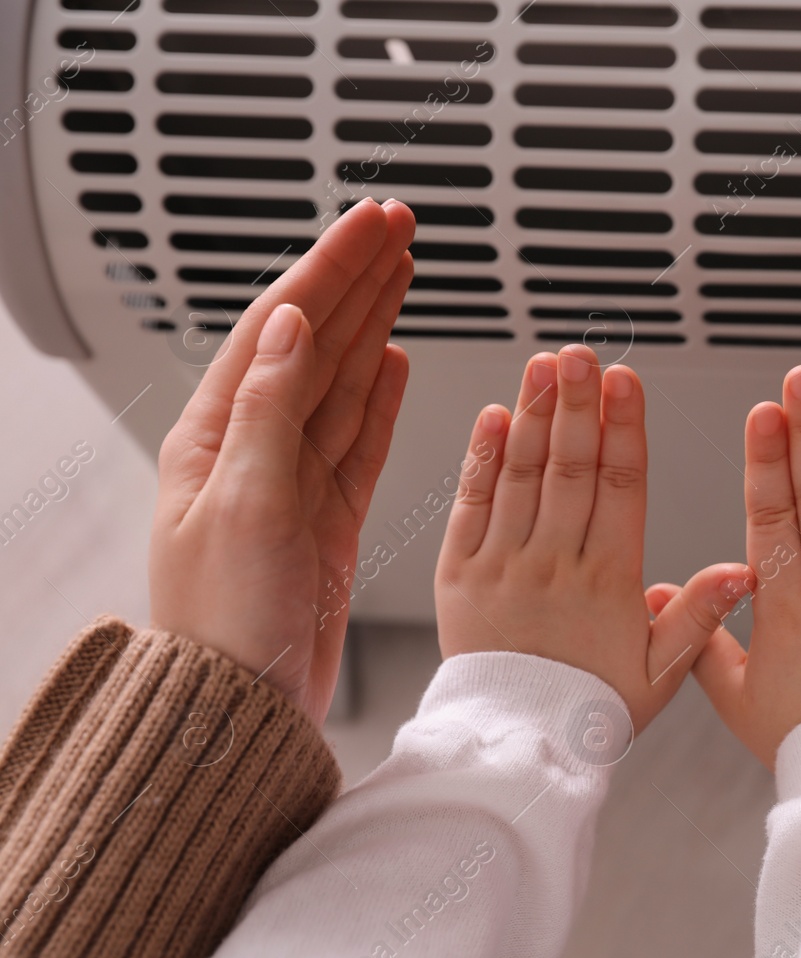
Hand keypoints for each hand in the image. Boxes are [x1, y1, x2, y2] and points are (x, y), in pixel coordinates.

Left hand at [150, 199, 416, 726]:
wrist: (244, 707)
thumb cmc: (225, 623)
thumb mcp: (244, 506)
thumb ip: (270, 412)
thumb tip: (288, 324)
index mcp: (216, 438)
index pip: (277, 328)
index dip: (327, 270)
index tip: (369, 225)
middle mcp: (251, 450)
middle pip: (312, 342)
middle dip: (355, 279)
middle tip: (399, 227)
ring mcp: (291, 483)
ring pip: (340, 381)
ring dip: (372, 321)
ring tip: (403, 272)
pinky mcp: (326, 518)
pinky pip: (357, 437)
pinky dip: (379, 394)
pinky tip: (394, 359)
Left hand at [433, 344, 748, 733]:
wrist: (516, 748)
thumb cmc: (592, 709)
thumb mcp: (663, 671)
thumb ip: (701, 614)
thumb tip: (745, 569)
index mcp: (607, 580)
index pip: (622, 487)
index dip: (625, 428)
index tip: (627, 381)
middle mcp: (554, 564)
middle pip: (571, 467)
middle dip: (578, 404)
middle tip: (581, 353)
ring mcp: (503, 565)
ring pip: (522, 475)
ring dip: (535, 414)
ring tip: (544, 365)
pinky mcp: (460, 575)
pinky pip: (470, 506)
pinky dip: (481, 459)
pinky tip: (494, 416)